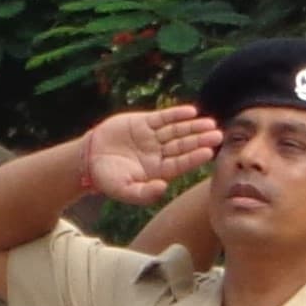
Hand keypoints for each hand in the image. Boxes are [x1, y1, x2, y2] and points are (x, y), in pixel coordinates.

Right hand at [82, 106, 219, 206]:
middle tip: (218, 135)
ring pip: (176, 130)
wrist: (87, 158)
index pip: (181, 163)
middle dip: (200, 140)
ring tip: (209, 123)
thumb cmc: (107, 178)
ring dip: (193, 126)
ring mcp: (153, 137)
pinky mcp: (144, 123)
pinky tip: (191, 112)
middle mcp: (160, 153)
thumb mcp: (123, 190)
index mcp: (160, 170)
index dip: (194, 157)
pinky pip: (162, 118)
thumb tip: (163, 188)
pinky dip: (176, 114)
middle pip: (183, 145)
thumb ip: (143, 193)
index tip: (208, 152)